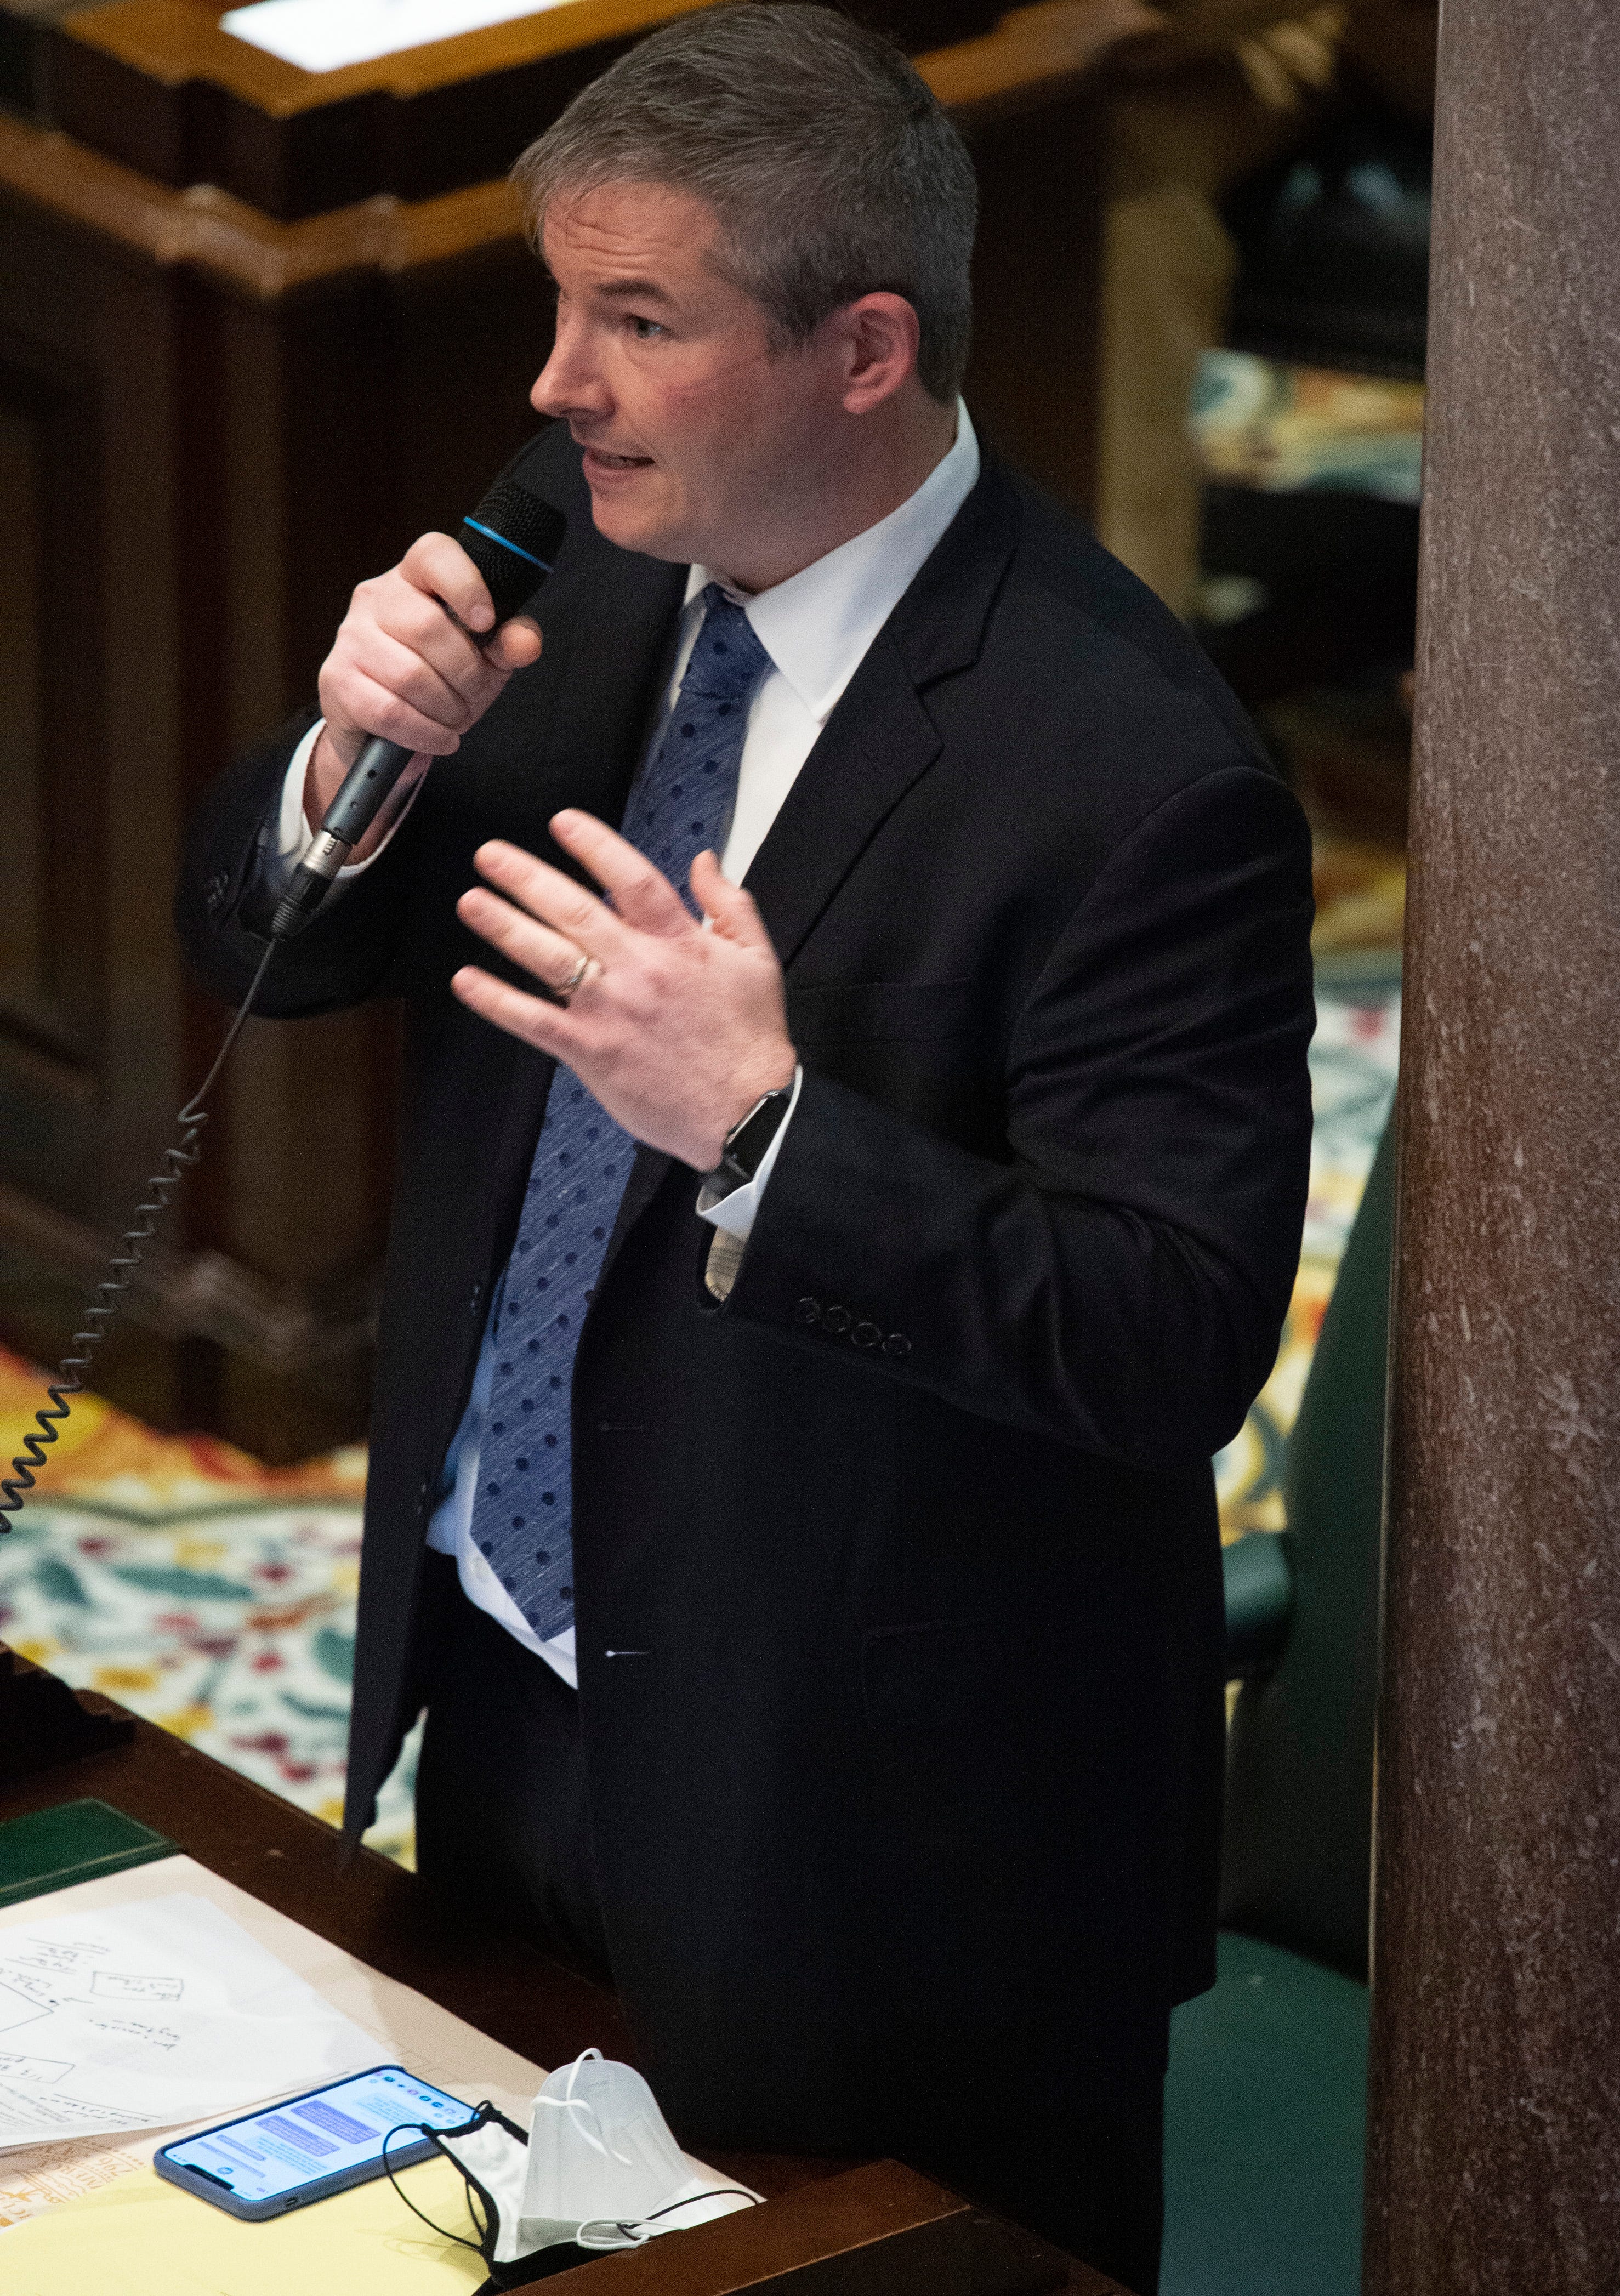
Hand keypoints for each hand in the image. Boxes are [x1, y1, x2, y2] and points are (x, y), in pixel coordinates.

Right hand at [307, 533, 543, 858]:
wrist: (385, 727)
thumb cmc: (438, 679)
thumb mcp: (483, 659)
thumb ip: (508, 644)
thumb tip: (526, 642)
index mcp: (414, 578)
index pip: (433, 554)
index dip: (465, 584)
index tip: (485, 622)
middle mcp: (375, 598)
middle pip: (427, 626)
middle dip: (465, 673)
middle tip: (472, 694)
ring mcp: (350, 637)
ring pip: (409, 675)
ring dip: (446, 708)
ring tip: (454, 717)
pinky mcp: (337, 680)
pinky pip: (390, 711)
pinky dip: (426, 733)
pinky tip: (440, 737)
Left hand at [451, 812, 796, 1170]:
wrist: (747, 1113)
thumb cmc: (751, 1038)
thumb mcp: (757, 959)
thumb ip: (729, 903)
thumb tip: (703, 860)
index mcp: (681, 942)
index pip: (630, 880)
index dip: (594, 846)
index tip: (562, 823)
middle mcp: (639, 969)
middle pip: (574, 910)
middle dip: (527, 877)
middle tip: (489, 856)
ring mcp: (611, 1011)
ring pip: (548, 957)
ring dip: (504, 926)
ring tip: (472, 901)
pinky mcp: (592, 1051)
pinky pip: (534, 1021)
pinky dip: (497, 1001)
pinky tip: (466, 981)